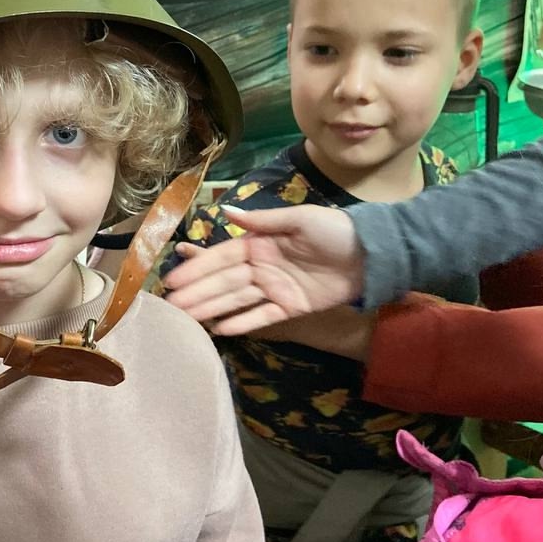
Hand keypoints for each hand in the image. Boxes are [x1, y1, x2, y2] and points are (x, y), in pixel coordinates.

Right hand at [163, 203, 364, 333]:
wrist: (372, 255)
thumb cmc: (335, 230)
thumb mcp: (299, 219)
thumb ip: (262, 221)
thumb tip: (226, 211)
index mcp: (260, 244)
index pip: (221, 258)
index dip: (197, 269)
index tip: (173, 280)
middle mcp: (262, 267)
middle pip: (224, 282)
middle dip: (197, 293)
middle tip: (170, 306)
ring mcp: (275, 288)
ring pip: (237, 300)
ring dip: (212, 308)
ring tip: (187, 319)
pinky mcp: (291, 307)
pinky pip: (262, 316)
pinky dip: (243, 323)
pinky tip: (221, 331)